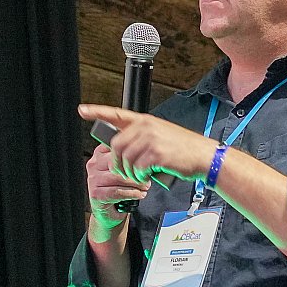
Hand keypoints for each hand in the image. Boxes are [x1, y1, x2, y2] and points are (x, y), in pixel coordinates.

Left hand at [78, 105, 217, 182]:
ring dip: (130, 172)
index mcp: (145, 121)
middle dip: (117, 162)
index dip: (97, 111)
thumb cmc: (183, 150)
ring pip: (125, 158)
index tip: (82, 110)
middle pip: (116, 145)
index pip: (116, 113)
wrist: (203, 156)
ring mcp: (151, 139)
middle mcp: (146, 127)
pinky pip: (137, 168)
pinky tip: (148, 176)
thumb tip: (123, 152)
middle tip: (125, 172)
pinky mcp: (156, 154)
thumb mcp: (161, 135)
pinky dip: (140, 176)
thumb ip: (142, 138)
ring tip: (140, 175)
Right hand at [86, 143, 150, 235]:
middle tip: (148, 177)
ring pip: (119, 177)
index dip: (134, 155)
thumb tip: (147, 155)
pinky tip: (139, 194)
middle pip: (119, 163)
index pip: (117, 148)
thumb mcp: (124, 170)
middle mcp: (94, 164)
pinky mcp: (96, 194)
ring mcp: (93, 179)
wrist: (110, 212)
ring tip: (145, 187)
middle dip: (136, 170)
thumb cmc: (118, 189)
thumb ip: (130, 160)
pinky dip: (131, 193)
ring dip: (136, 183)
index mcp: (100, 154)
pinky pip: (117, 191)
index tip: (145, 161)